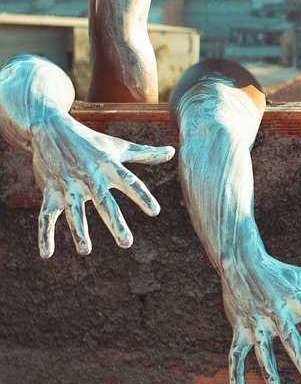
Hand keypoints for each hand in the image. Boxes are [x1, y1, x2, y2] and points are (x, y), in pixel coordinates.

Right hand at [29, 116, 171, 257]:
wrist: (49, 128)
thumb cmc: (90, 141)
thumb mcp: (117, 146)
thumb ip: (145, 154)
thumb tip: (173, 152)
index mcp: (108, 165)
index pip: (129, 182)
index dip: (142, 196)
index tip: (155, 211)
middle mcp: (89, 176)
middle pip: (103, 202)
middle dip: (114, 223)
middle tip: (126, 243)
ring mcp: (68, 185)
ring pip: (73, 211)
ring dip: (78, 231)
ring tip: (85, 250)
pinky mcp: (49, 192)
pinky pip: (45, 216)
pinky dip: (44, 235)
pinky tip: (47, 254)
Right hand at [219, 252, 300, 383]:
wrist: (241, 262)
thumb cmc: (279, 272)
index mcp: (295, 300)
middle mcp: (276, 312)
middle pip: (289, 338)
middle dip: (300, 358)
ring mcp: (256, 321)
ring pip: (262, 348)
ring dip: (268, 368)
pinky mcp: (240, 328)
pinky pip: (236, 352)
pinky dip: (235, 371)